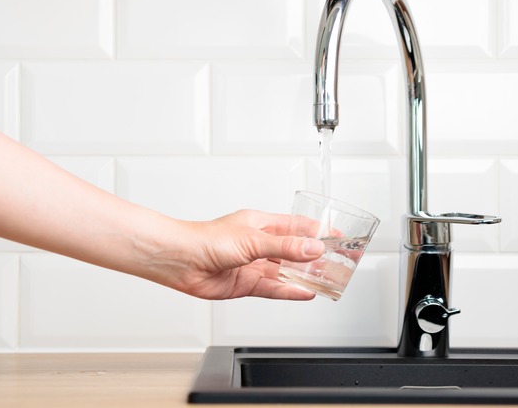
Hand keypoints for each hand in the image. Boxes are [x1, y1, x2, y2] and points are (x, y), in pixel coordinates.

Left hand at [155, 210, 324, 299]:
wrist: (180, 260)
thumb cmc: (206, 239)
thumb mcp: (253, 239)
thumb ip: (285, 247)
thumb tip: (314, 248)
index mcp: (260, 224)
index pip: (296, 226)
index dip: (317, 231)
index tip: (336, 236)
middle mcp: (257, 244)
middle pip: (293, 252)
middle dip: (315, 257)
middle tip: (338, 263)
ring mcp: (252, 265)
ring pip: (285, 273)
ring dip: (305, 277)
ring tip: (327, 281)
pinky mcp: (245, 284)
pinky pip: (273, 289)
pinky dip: (290, 292)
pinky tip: (305, 293)